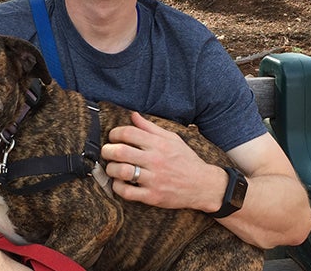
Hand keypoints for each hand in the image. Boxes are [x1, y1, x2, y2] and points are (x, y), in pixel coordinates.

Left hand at [101, 112, 226, 211]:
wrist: (203, 185)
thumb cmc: (186, 160)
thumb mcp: (172, 139)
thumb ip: (150, 127)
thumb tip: (133, 115)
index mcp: (159, 144)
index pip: (129, 133)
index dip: (115, 133)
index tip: (113, 137)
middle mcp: (155, 160)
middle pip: (121, 151)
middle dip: (107, 150)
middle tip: (107, 152)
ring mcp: (154, 179)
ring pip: (121, 171)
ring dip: (111, 169)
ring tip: (112, 168)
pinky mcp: (152, 196)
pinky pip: (127, 192)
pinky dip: (117, 187)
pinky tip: (119, 183)